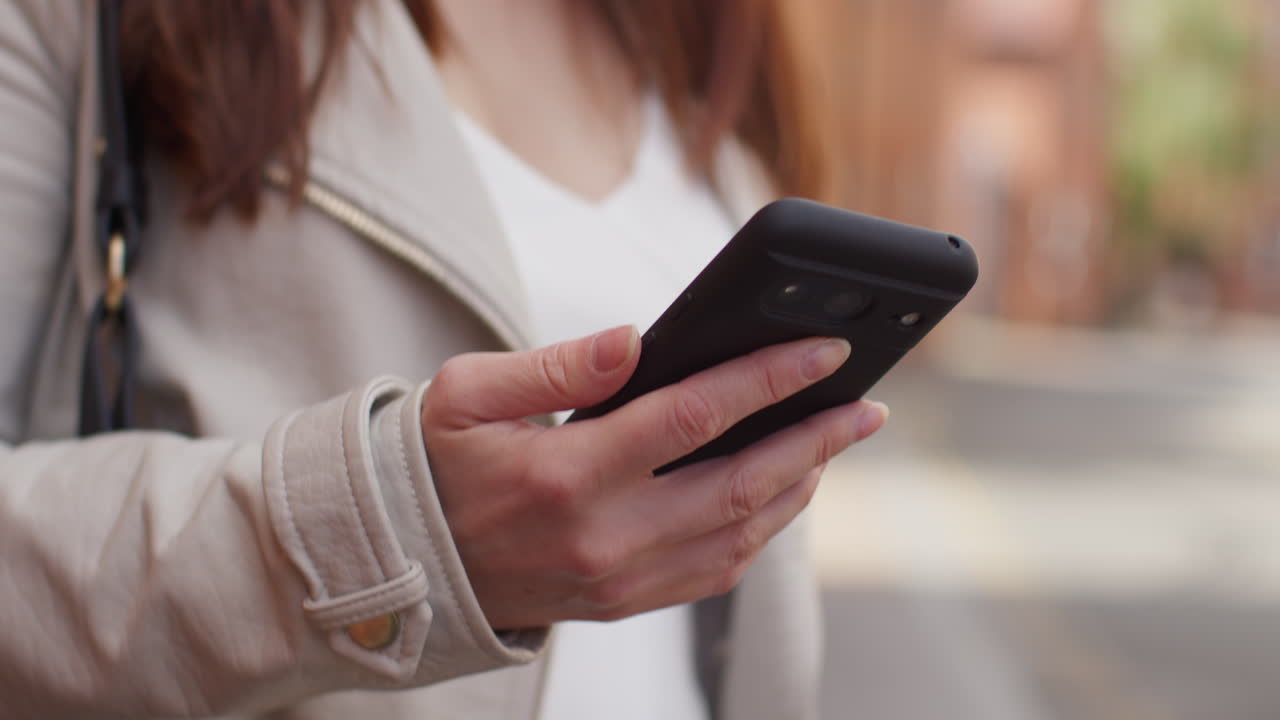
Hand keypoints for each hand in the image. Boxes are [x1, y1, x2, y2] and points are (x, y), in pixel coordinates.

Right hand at [421, 325, 886, 628]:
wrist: (408, 564)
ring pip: (743, 533)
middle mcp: (604, 535)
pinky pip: (718, 570)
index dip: (767, 378)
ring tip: (836, 440)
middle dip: (817, 438)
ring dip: (802, 484)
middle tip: (866, 405)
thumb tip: (636, 340)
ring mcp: (620, 578)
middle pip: (742, 483)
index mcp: (565, 473)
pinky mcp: (626, 602)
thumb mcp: (465, 394)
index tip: (823, 351)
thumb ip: (555, 363)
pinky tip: (785, 491)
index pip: (694, 416)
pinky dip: (765, 529)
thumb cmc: (435, 466)